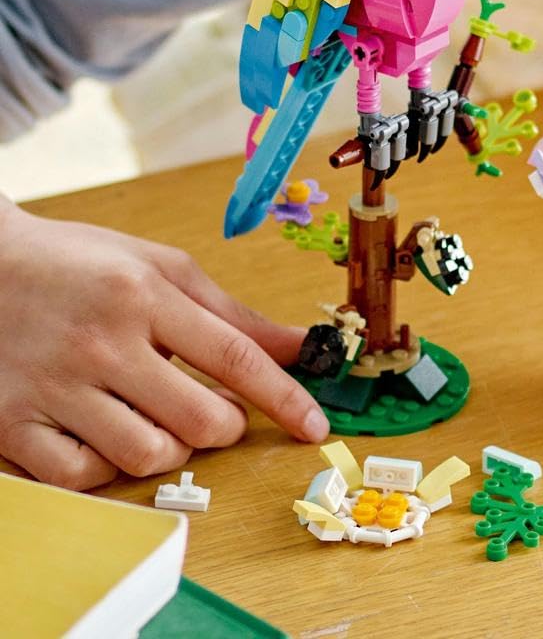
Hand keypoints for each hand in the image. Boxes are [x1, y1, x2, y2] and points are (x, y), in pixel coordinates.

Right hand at [0, 197, 328, 489]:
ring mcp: (52, 387)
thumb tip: (301, 347)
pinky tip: (111, 435)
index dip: (283, 397)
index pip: (234, 356)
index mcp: (142, 295)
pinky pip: (83, 477)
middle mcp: (100, 343)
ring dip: (171, 447)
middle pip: (199, 419)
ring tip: (160, 416)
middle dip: (226, 425)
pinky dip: (110, 467)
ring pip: (147, 455)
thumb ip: (231, 314)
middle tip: (217, 411)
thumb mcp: (160, 268)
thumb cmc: (80, 264)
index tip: (313, 426)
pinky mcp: (11, 424)